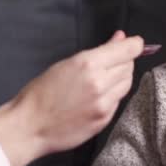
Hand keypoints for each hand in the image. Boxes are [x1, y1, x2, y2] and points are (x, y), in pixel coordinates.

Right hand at [0, 31, 142, 165]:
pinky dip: (113, 94)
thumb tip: (119, 39)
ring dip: (121, 77)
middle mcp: (100, 83)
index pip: (128, 50)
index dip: (135, 44)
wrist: (30, 126)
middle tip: (113, 60)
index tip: (136, 43)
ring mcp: (104, 104)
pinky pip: (118, 101)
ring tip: (104, 77)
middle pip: (129, 66)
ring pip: (127, 84)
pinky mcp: (104, 120)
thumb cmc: (41, 92)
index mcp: (88, 64)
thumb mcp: (66, 64)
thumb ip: (98, 52)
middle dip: (125, 60)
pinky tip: (99, 95)